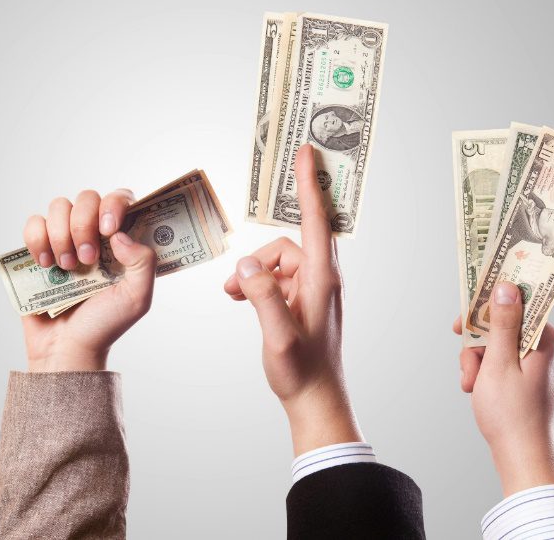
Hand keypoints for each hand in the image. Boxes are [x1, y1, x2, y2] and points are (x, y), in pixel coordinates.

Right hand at [21, 187, 156, 371]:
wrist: (67, 347)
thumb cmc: (104, 324)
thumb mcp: (138, 298)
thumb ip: (144, 262)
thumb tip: (121, 234)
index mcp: (120, 240)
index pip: (120, 198)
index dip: (114, 204)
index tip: (107, 229)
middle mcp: (93, 233)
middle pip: (87, 197)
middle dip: (83, 226)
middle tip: (86, 260)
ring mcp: (64, 238)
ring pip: (59, 206)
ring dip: (60, 235)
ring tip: (66, 267)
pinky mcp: (38, 248)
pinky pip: (33, 223)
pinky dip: (37, 239)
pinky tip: (45, 265)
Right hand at [224, 144, 361, 454]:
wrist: (314, 400)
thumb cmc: (301, 372)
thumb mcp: (278, 336)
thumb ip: (263, 296)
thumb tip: (247, 264)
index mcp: (322, 279)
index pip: (317, 221)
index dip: (310, 184)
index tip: (307, 152)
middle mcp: (321, 278)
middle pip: (291, 240)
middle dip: (263, 249)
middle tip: (246, 262)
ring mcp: (312, 289)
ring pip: (278, 259)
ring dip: (252, 272)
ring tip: (231, 295)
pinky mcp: (301, 299)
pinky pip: (275, 276)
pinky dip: (255, 282)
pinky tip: (239, 298)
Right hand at [454, 282, 553, 495]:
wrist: (519, 453)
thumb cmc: (511, 412)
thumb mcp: (499, 361)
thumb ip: (502, 323)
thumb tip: (506, 288)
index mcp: (544, 338)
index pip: (518, 302)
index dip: (490, 302)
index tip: (468, 308)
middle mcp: (541, 346)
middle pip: (500, 323)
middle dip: (476, 342)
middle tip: (465, 357)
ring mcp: (531, 361)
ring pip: (492, 342)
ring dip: (474, 360)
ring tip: (470, 383)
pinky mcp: (522, 374)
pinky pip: (495, 359)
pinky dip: (480, 370)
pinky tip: (474, 387)